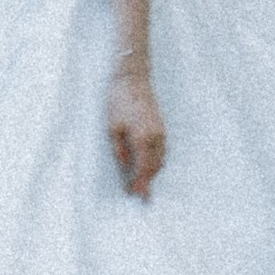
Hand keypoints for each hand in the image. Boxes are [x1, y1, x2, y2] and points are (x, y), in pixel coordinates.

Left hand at [108, 57, 164, 197]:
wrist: (132, 79)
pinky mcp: (162, 127)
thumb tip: (124, 169)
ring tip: (140, 182)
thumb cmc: (118, 101)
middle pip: (155, 167)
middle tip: (137, 194)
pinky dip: (155, 161)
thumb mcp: (112, 128)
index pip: (144, 169)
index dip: (140, 184)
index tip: (135, 195)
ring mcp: (161, 132)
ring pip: (160, 160)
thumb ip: (119, 151)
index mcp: (142, 138)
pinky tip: (146, 165)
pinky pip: (162, 151)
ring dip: (152, 172)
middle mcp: (156, 137)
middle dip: (147, 181)